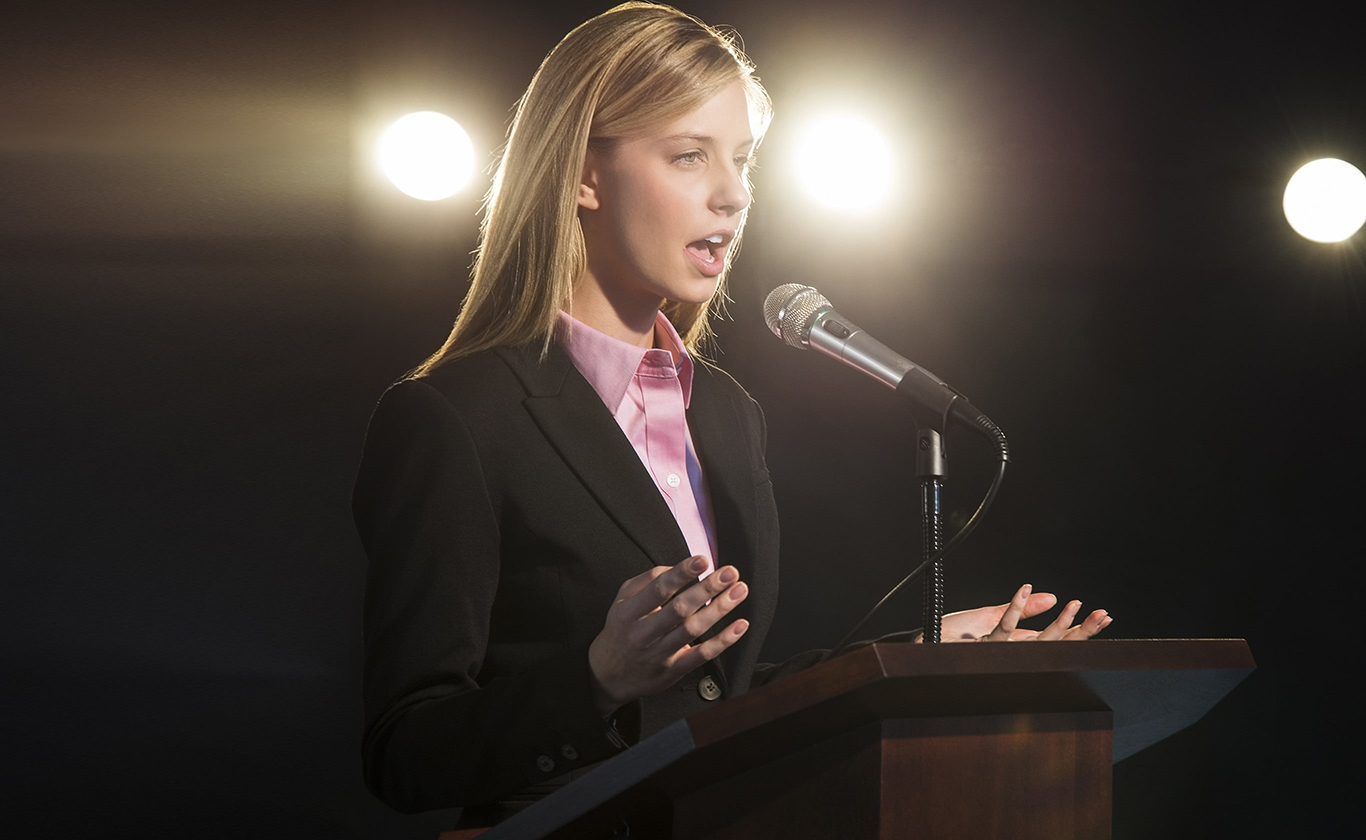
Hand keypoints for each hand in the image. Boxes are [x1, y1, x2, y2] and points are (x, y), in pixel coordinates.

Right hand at [588, 556, 749, 715]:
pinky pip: (702, 654)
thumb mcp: (622, 600)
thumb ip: (646, 581)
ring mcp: (659, 653)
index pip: (658, 589)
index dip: (682, 573)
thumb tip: (675, 567)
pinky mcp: (674, 670)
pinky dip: (723, 640)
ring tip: (738, 591)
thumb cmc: (621, 631)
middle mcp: (643, 633)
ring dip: (719, 609)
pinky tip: (739, 625)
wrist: (608, 674)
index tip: (702, 560)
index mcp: (629, 612)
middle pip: (679, 609)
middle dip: (707, 588)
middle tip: (729, 573)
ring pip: (693, 630)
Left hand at [939, 584, 1111, 641]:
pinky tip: (1026, 589)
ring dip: (1059, 623)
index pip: (1059, 638)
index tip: (1103, 616)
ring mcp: (1002, 651)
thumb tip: (1053, 596)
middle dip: (1082, 630)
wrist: (925, 646)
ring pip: (1038, 641)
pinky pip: (1004, 628)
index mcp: (1021, 645)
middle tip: (1103, 615)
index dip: (1081, 628)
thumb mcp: (993, 616)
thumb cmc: (954, 636)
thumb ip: (1024, 609)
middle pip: (1056, 643)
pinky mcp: (985, 645)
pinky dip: (1015, 607)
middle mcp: (1015, 652)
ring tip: (1076, 606)